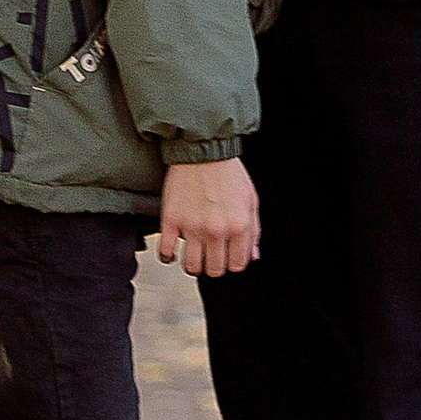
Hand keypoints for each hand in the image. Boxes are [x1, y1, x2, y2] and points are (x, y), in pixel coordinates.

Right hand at [156, 157, 259, 277]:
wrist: (203, 150)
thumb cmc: (227, 172)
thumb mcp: (250, 200)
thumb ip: (253, 231)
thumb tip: (252, 255)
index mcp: (239, 226)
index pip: (237, 264)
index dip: (232, 263)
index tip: (227, 258)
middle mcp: (216, 230)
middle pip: (214, 270)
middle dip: (214, 266)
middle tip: (210, 256)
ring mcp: (192, 227)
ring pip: (192, 267)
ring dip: (193, 266)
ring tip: (193, 256)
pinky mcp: (171, 220)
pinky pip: (166, 252)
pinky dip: (168, 257)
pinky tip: (171, 253)